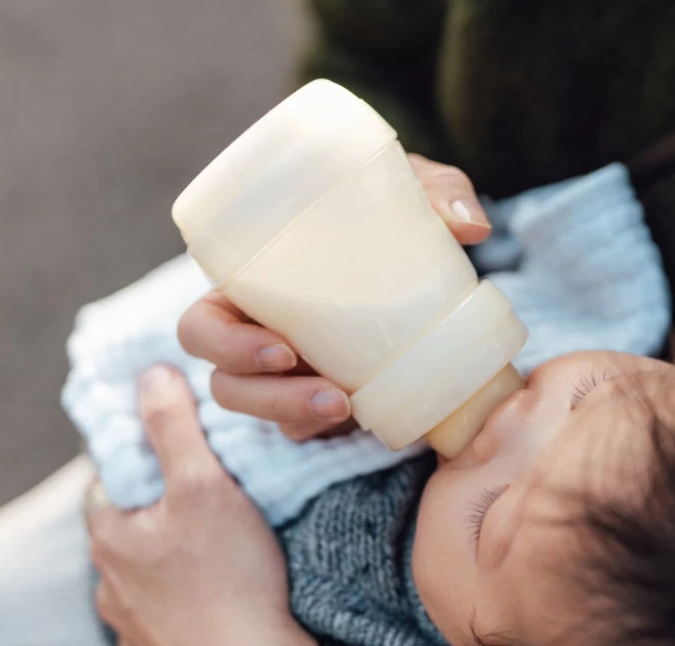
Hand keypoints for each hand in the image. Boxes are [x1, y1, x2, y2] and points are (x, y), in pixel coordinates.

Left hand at [90, 366, 322, 645]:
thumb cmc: (231, 581)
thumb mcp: (205, 486)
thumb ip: (173, 427)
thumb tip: (149, 374)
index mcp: (109, 538)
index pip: (109, 480)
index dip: (140, 460)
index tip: (175, 452)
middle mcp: (109, 589)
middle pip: (126, 531)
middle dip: (158, 512)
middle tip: (205, 498)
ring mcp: (134, 634)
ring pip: (144, 581)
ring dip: (168, 564)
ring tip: (217, 554)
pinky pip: (166, 625)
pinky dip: (186, 609)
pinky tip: (220, 604)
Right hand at [178, 155, 490, 440]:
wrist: (424, 262)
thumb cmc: (388, 216)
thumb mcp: (409, 194)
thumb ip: (438, 191)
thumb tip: (473, 225)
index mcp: (248, 288)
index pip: (201, 326)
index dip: (224, 344)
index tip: (284, 348)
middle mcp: (252, 334)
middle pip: (222, 380)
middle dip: (265, 395)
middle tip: (329, 392)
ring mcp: (281, 372)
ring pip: (260, 409)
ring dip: (295, 414)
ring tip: (347, 408)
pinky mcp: (310, 396)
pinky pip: (299, 426)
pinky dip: (321, 425)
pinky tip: (359, 421)